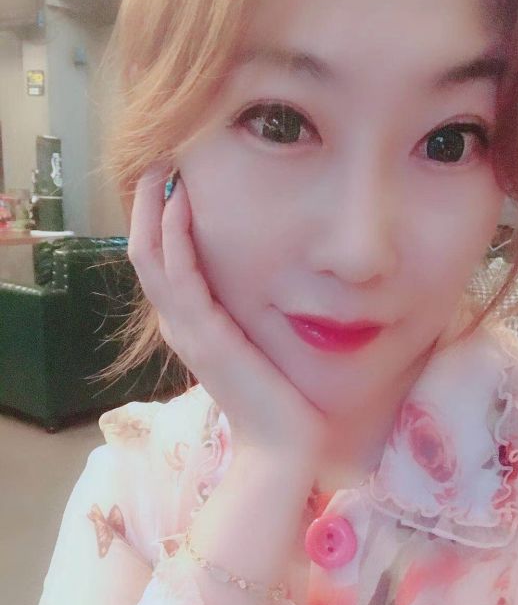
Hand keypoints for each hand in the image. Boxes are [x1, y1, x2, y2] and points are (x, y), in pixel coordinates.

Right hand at [127, 163, 330, 464]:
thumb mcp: (261, 344)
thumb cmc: (282, 397)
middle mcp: (180, 324)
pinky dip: (175, 237)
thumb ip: (251, 314)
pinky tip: (181, 204)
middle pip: (145, 252)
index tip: (178, 178)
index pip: (162, 261)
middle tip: (161, 159)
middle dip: (149, 204)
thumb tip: (272, 278)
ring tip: (163, 167)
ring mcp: (187, 330)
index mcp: (192, 325)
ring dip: (154, 209)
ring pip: (150, 258)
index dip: (160, 219)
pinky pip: (179, 276)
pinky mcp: (204, 335)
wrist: (286, 446)